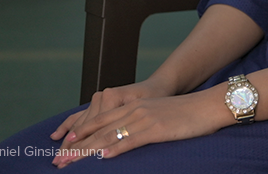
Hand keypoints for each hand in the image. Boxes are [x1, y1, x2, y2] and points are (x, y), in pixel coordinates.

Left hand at [49, 83, 228, 166]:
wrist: (210, 104)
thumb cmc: (187, 113)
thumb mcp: (159, 114)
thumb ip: (140, 122)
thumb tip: (126, 137)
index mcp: (134, 106)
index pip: (99, 120)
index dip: (79, 133)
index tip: (62, 146)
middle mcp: (135, 110)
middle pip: (98, 130)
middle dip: (75, 147)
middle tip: (56, 161)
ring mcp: (145, 118)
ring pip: (109, 136)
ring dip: (86, 152)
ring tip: (69, 163)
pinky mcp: (157, 128)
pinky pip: (132, 140)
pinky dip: (115, 149)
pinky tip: (103, 158)